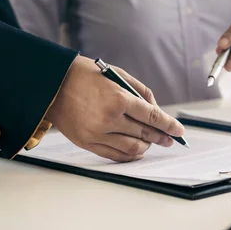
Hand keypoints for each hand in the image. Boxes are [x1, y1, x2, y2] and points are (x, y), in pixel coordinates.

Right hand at [46, 55, 184, 161]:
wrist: (51, 83)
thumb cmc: (86, 75)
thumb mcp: (117, 74)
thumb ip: (140, 92)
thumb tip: (156, 110)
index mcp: (119, 99)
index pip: (152, 117)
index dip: (169, 125)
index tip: (180, 131)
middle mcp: (109, 119)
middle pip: (144, 134)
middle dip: (161, 137)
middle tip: (171, 140)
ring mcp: (97, 133)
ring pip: (131, 148)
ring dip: (146, 147)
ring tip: (152, 144)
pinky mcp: (87, 143)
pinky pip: (114, 155)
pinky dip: (129, 155)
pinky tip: (137, 151)